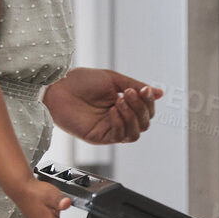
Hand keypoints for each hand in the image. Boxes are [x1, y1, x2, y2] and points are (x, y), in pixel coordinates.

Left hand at [43, 68, 162, 144]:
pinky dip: (121, 122)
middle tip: (129, 94)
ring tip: (120, 101)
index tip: (145, 90)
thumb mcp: (113, 80)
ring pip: (135, 133)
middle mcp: (118, 119)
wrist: (59, 87)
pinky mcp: (100, 137)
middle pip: (144, 123)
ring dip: (132, 116)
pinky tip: (113, 110)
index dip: (149, 102)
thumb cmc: (81, 81)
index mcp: (122, 105)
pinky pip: (120, 136)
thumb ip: (136, 87)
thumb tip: (159, 93)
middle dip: (141, 108)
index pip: (146, 111)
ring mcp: (109, 129)